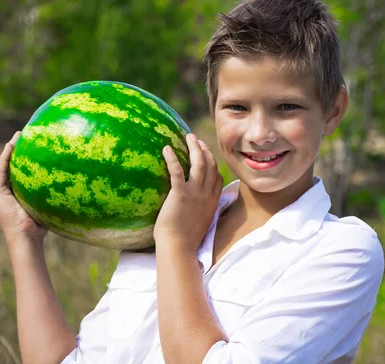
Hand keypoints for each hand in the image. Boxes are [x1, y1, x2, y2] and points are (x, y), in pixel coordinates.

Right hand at [0, 131, 46, 245]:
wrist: (27, 238)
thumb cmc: (41, 226)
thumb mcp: (47, 205)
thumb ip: (52, 195)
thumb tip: (74, 187)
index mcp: (17, 195)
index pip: (20, 173)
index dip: (25, 158)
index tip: (34, 144)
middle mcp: (6, 192)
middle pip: (12, 166)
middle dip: (17, 150)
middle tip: (25, 135)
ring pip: (5, 165)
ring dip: (10, 149)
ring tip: (18, 135)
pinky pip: (1, 170)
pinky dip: (6, 157)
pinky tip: (12, 145)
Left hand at [153, 133, 222, 253]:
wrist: (179, 248)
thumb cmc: (185, 240)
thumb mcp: (200, 224)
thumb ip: (200, 211)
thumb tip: (194, 208)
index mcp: (212, 202)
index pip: (218, 177)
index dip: (213, 163)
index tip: (206, 153)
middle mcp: (207, 194)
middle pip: (210, 165)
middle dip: (204, 150)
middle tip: (196, 140)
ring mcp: (195, 193)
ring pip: (199, 163)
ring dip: (194, 147)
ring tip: (188, 137)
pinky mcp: (180, 194)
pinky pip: (177, 170)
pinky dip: (172, 158)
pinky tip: (166, 149)